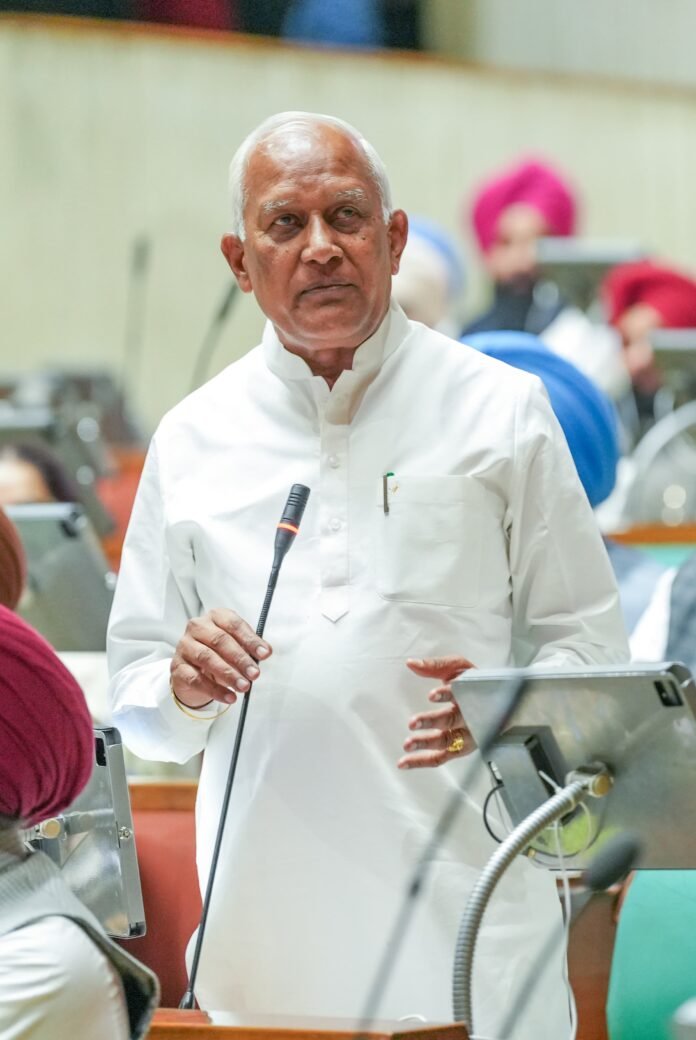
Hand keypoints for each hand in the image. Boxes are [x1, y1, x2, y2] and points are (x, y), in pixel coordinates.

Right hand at [170, 609, 271, 708]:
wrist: (193, 669)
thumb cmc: (218, 652)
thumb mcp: (235, 644)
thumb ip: (249, 646)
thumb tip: (265, 651)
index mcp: (215, 616)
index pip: (233, 624)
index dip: (250, 640)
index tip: (264, 654)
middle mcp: (197, 627)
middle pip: (220, 640)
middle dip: (240, 659)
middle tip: (254, 673)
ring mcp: (185, 646)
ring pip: (207, 658)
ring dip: (228, 674)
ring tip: (244, 686)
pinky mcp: (177, 666)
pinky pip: (196, 679)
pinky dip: (214, 690)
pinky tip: (229, 697)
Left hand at [398, 655, 475, 769]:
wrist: (496, 703)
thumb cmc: (474, 684)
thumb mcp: (458, 668)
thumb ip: (435, 665)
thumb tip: (411, 663)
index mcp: (472, 694)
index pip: (461, 694)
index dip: (447, 695)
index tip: (432, 695)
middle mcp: (471, 717)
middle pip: (453, 720)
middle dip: (432, 721)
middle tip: (413, 722)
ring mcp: (466, 736)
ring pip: (447, 742)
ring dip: (426, 744)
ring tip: (407, 744)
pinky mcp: (458, 749)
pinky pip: (440, 758)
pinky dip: (422, 761)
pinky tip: (404, 762)